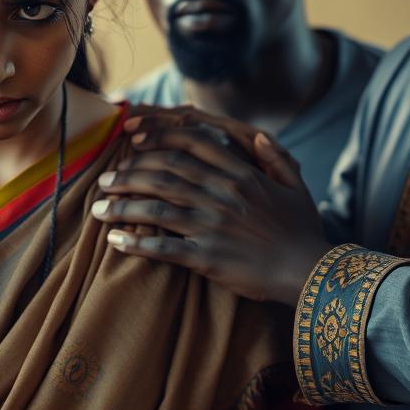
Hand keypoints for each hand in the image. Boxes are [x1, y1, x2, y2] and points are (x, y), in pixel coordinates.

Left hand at [92, 120, 328, 305]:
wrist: (311, 274)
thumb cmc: (303, 232)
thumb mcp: (296, 188)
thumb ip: (276, 159)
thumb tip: (259, 136)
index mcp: (240, 175)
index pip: (189, 145)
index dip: (155, 139)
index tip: (132, 141)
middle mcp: (222, 195)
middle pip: (162, 174)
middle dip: (128, 173)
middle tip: (106, 179)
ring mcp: (212, 226)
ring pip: (154, 208)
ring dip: (121, 205)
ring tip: (98, 207)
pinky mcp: (207, 258)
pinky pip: (162, 248)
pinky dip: (134, 243)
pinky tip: (114, 240)